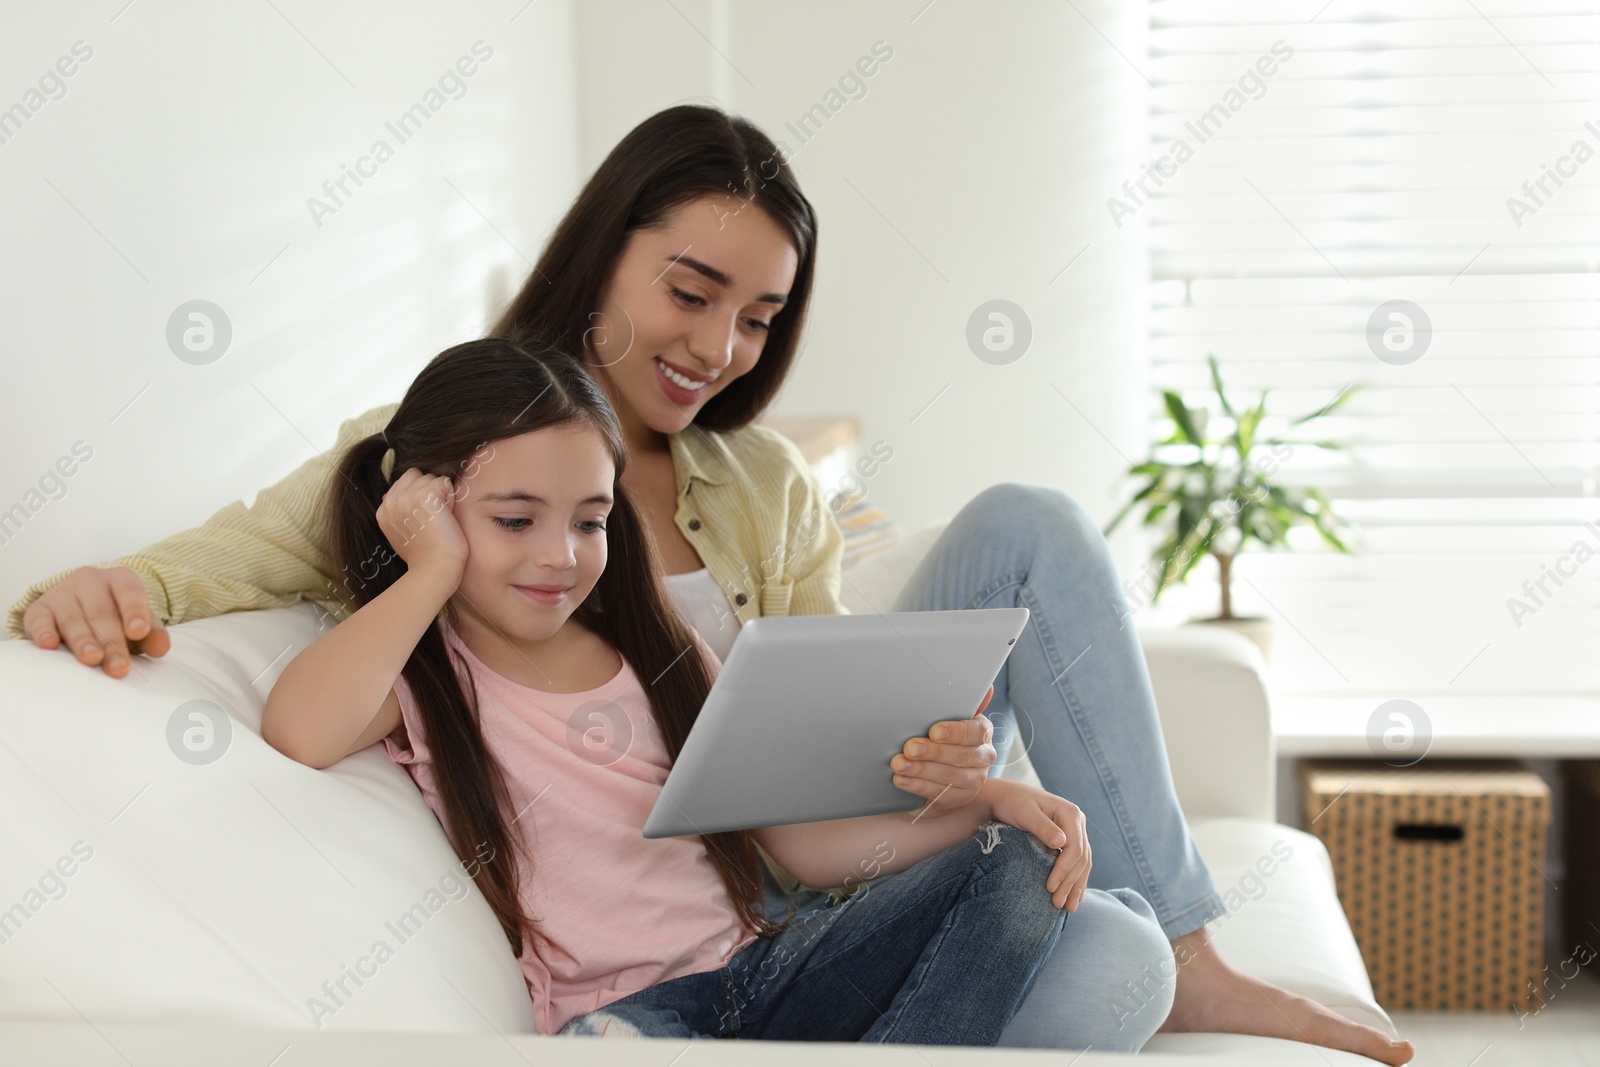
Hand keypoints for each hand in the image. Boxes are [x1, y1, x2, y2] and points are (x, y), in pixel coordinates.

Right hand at [21, 565, 170, 677]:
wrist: (79, 606)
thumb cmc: (116, 617)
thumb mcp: (137, 623)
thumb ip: (151, 634)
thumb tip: (161, 648)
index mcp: (120, 579)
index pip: (130, 592)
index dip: (135, 611)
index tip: (138, 631)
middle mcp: (90, 580)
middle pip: (102, 613)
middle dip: (112, 642)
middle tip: (119, 667)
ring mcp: (62, 592)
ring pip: (73, 618)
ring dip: (82, 641)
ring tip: (91, 659)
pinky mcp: (39, 608)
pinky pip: (39, 619)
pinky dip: (43, 632)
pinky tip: (49, 644)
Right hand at [377, 468, 467, 587]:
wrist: (434, 568)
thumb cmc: (425, 556)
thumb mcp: (400, 533)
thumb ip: (396, 512)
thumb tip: (388, 494)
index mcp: (383, 510)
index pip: (404, 482)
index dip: (420, 494)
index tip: (424, 518)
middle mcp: (391, 500)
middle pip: (417, 475)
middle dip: (430, 490)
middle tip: (435, 516)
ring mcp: (406, 496)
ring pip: (431, 477)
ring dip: (442, 494)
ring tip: (440, 518)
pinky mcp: (425, 495)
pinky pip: (444, 481)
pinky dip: (451, 496)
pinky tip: (447, 515)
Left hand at [890, 683, 996, 817]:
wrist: (940, 769)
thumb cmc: (942, 737)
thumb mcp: (947, 717)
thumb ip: (961, 703)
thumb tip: (986, 687)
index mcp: (982, 732)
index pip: (977, 731)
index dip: (955, 732)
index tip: (934, 731)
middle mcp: (983, 757)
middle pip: (961, 756)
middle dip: (932, 752)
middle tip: (909, 748)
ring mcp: (974, 781)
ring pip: (949, 777)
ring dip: (921, 770)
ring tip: (899, 764)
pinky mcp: (959, 799)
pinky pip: (939, 795)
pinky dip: (917, 786)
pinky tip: (901, 780)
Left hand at [981, 778, 1091, 911]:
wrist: (1004, 797)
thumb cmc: (1011, 803)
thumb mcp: (1025, 813)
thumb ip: (1042, 827)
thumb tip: (1062, 842)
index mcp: (1070, 814)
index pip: (1075, 848)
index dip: (1064, 870)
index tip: (1050, 888)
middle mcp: (1076, 822)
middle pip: (1081, 858)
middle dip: (1070, 883)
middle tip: (1058, 905)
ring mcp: (1074, 831)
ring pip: (1082, 863)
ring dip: (1076, 886)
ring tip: (1068, 908)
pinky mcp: (1068, 839)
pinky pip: (1077, 863)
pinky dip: (1076, 880)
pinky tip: (1074, 896)